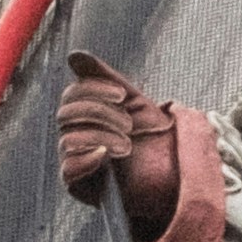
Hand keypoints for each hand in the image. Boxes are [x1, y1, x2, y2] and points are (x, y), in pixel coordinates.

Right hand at [57, 51, 181, 236]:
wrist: (175, 175)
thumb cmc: (154, 138)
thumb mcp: (132, 101)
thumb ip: (105, 77)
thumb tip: (74, 55)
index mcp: (84, 115)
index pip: (72, 95)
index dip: (94, 90)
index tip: (122, 95)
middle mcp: (74, 136)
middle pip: (67, 115)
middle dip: (100, 114)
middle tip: (129, 125)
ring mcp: (76, 161)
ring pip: (68, 140)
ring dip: (100, 137)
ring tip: (128, 145)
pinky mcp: (80, 185)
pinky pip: (69, 169)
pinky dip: (86, 159)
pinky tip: (106, 156)